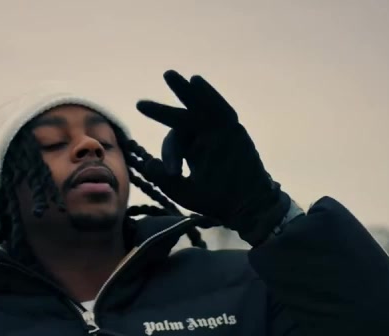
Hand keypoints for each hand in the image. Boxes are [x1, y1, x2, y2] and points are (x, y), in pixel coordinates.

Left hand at [136, 70, 290, 244]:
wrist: (248, 205)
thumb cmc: (217, 200)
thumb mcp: (185, 192)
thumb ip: (165, 180)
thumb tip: (147, 164)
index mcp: (192, 150)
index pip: (174, 141)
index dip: (171, 154)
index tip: (173, 171)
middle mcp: (204, 137)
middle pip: (182, 117)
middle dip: (162, 110)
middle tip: (140, 105)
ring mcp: (219, 131)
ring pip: (200, 107)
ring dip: (185, 91)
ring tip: (168, 75)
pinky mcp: (233, 129)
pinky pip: (220, 108)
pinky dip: (209, 95)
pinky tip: (195, 80)